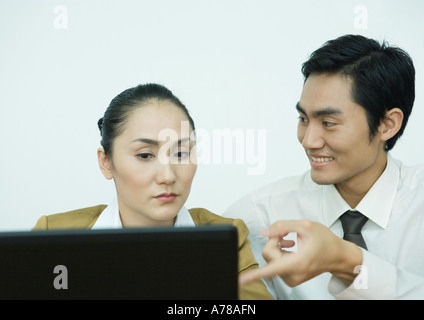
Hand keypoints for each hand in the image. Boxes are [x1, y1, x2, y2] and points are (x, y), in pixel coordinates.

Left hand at [239, 219, 362, 286]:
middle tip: (288, 236)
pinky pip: (275, 263)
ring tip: (291, 242)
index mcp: (297, 263)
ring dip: (278, 247)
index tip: (241, 280)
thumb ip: (282, 226)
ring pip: (271, 259)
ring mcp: (291, 278)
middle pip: (269, 255)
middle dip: (274, 241)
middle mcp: (293, 274)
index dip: (254, 275)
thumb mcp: (305, 226)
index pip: (271, 269)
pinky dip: (280, 253)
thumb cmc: (325, 241)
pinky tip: (291, 248)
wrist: (338, 256)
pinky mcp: (290, 279)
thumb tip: (264, 232)